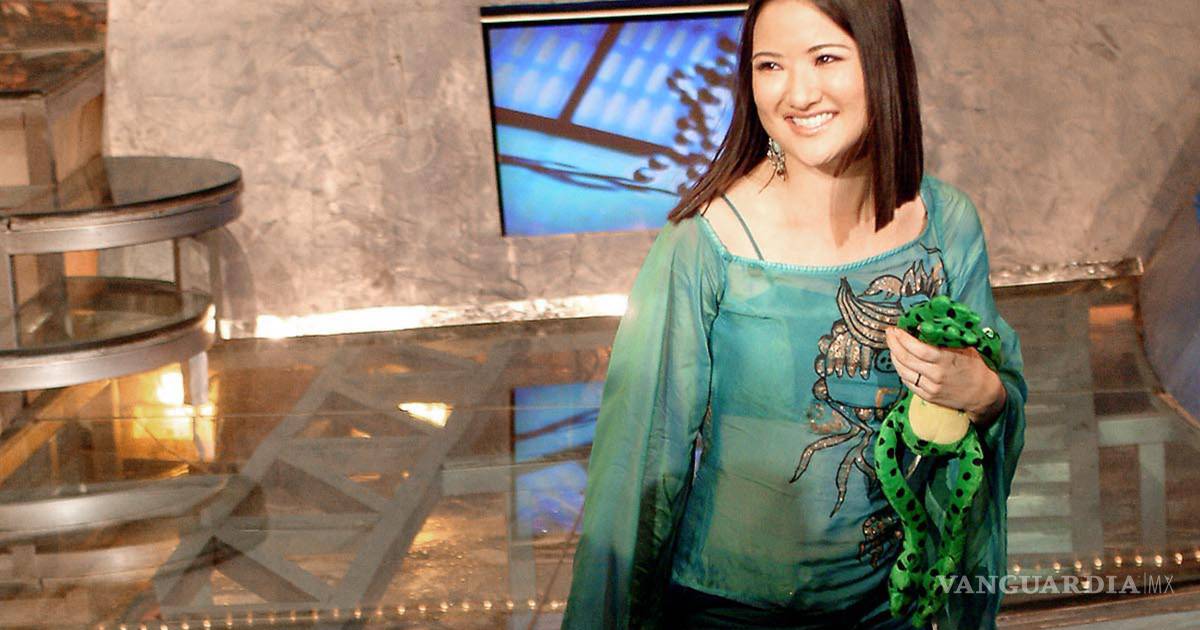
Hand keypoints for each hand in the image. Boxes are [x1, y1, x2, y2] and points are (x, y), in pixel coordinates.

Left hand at [885, 326, 1006, 425]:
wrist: (982, 393)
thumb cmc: (974, 367)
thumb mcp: (964, 347)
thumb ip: (945, 338)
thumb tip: (924, 325)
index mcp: (946, 360)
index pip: (918, 348)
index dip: (903, 338)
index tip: (897, 329)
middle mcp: (936, 374)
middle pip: (906, 358)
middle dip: (893, 343)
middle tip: (890, 333)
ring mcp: (931, 387)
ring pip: (903, 371)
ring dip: (894, 356)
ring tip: (892, 345)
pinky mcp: (928, 396)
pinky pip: (908, 382)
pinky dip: (900, 370)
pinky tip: (899, 361)